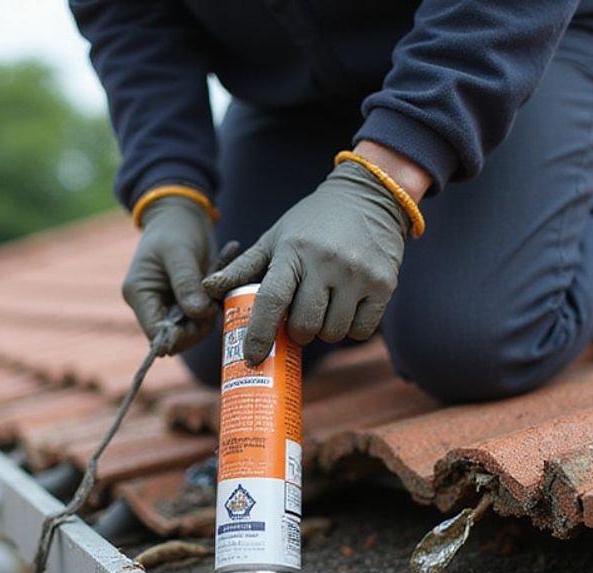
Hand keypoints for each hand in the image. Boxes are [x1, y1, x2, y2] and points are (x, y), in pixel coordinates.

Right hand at [123, 195, 213, 354]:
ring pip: (190, 330)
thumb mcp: (180, 252)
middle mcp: (150, 304)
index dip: (180, 335)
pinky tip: (218, 287)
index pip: (156, 334)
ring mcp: (166, 305)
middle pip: (175, 337)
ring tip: (217, 289)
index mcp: (139, 293)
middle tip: (214, 303)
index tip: (204, 316)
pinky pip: (200, 317)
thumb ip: (187, 283)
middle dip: (198, 325)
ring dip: (208, 315)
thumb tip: (198, 314)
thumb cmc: (175, 228)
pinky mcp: (183, 303)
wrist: (181, 213)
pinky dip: (212, 307)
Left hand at [202, 159, 411, 363]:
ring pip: (333, 332)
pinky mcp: (384, 284)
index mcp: (293, 251)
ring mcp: (358, 275)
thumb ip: (243, 267)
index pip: (272, 301)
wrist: (369, 196)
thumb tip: (208, 289)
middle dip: (297, 332)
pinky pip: (361, 330)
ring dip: (323, 331)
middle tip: (297, 321)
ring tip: (323, 309)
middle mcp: (327, 263)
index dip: (260, 335)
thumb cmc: (313, 222)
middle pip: (305, 325)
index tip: (252, 357)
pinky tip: (346, 309)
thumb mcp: (276, 237)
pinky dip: (350, 329)